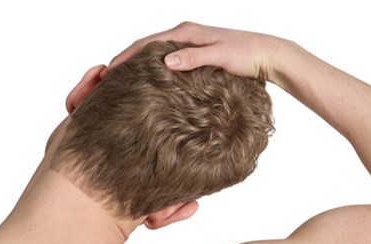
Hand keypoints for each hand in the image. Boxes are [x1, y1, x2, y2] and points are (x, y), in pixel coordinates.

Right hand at [103, 21, 279, 79]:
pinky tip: (144, 84)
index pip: (146, 44)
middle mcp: (184, 34)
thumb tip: (164, 62)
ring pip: (153, 54)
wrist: (266, 55)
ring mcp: (188, 44)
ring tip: (118, 84)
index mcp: (185, 32)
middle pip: (144, 47)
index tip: (107, 73)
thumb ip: (192, 59)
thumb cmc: (246, 56)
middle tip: (104, 81)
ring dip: (134, 66)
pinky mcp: (194, 54)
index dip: (124, 58)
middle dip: (123, 61)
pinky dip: (149, 70)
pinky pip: (164, 60)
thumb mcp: (219, 57)